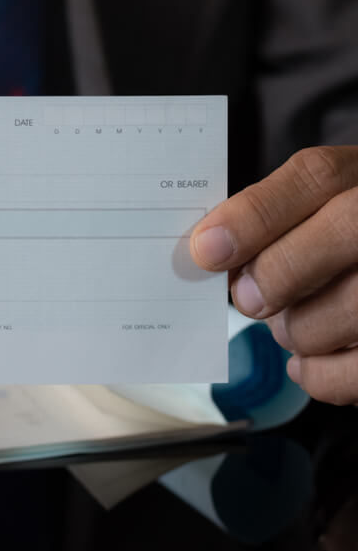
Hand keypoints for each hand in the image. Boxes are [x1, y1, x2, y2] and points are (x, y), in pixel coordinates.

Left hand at [190, 146, 357, 404]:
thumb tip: (210, 252)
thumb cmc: (339, 245)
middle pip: (344, 230)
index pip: (316, 176)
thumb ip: (269, 221)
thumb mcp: (314, 212)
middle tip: (249, 300)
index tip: (207, 250)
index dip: (256, 215)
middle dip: (278, 274)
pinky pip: (357, 369)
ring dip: (299, 330)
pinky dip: (320, 374)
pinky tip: (311, 362)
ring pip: (354, 304)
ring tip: (295, 327)